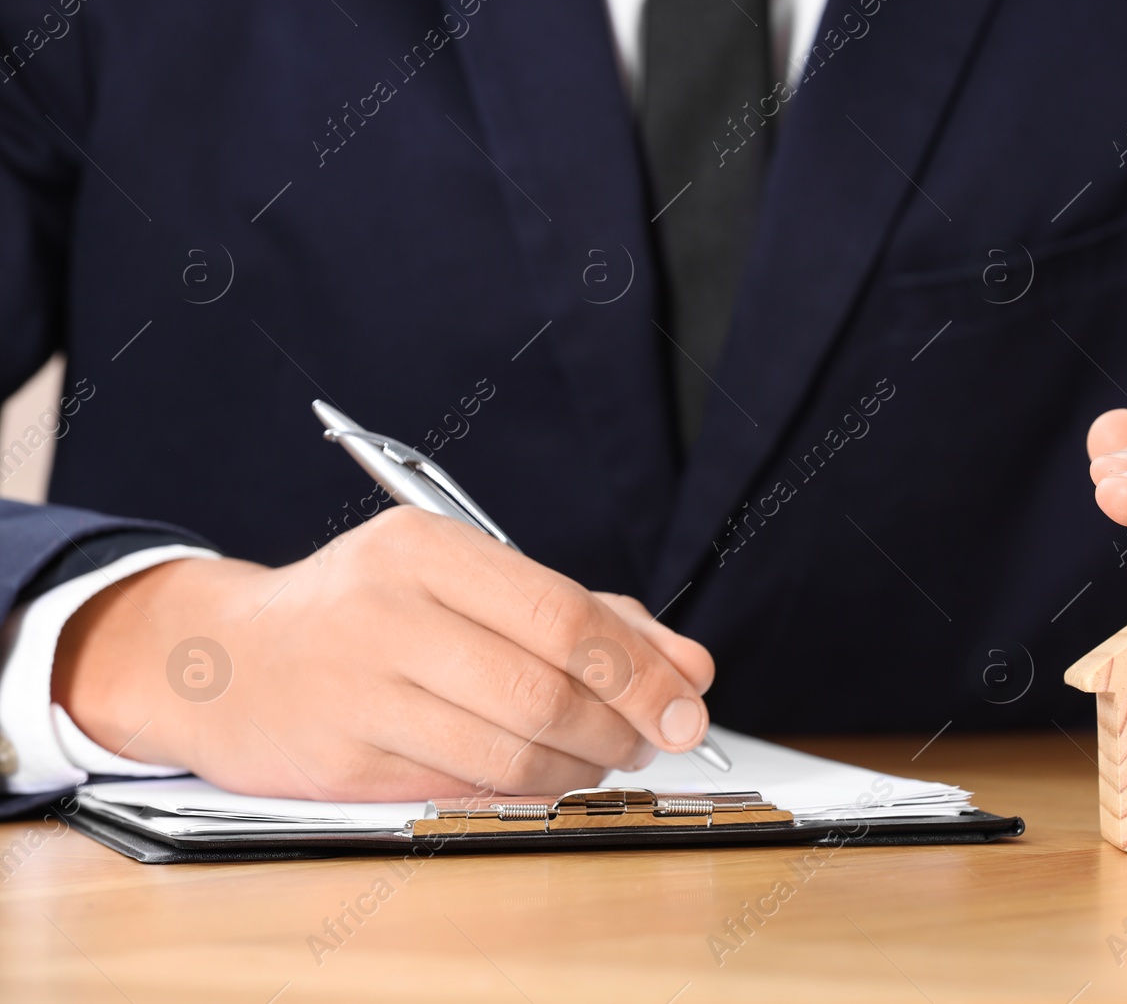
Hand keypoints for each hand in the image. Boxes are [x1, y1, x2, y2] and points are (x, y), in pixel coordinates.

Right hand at [51, 507, 714, 800]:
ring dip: (582, 767)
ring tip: (603, 757)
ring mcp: (358, 689)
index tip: (688, 702)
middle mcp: (387, 611)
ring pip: (510, 749)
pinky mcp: (342, 760)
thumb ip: (585, 616)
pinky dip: (527, 791)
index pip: (562, 613)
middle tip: (652, 738)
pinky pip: (467, 787)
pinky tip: (546, 776)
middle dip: (621, 726)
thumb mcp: (465, 581)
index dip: (640, 669)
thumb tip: (688, 667)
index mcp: (427, 548)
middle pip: (543, 688)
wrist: (225, 663)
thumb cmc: (366, 614)